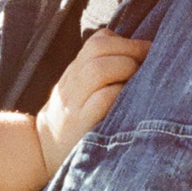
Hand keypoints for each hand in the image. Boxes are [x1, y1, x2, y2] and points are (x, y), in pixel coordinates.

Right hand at [36, 31, 149, 174]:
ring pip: (98, 70)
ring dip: (125, 69)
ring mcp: (74, 102)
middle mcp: (72, 81)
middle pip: (98, 48)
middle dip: (130, 50)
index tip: (149, 51)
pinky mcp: (80, 123)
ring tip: (140, 81)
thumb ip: (99, 70)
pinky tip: (131, 100)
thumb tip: (141, 55)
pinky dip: (119, 93)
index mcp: (75, 70)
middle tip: (149, 64)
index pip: (98, 41)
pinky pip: (102, 99)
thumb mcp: (79, 88)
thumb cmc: (74, 118)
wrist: (42, 149)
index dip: (127, 42)